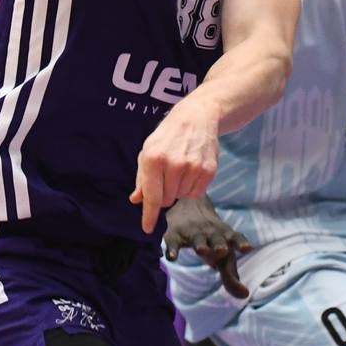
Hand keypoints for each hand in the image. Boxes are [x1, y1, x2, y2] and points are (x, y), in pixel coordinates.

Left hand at [129, 96, 219, 234]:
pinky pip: (196, 193)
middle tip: (166, 175)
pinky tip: (191, 170)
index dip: (149, 215)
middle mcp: (173, 164)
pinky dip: (192, 187)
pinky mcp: (208, 170)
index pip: (152, 196)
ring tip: (180, 168)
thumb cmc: (168, 135)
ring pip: (181, 197)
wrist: (198, 116)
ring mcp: (193, 168)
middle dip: (164, 194)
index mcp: (153, 158)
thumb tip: (137, 200)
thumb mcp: (148, 150)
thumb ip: (142, 178)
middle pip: (166, 200)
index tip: (147, 229)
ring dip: (178, 189)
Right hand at [164, 196, 251, 297]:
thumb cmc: (212, 239)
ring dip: (200, 244)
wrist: (189, 207)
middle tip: (222, 250)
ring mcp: (192, 233)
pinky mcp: (174, 236)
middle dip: (219, 243)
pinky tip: (172, 257)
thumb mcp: (223, 256)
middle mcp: (210, 233)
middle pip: (216, 238)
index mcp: (225, 236)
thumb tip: (245, 295)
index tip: (247, 248)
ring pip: (197, 238)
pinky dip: (173, 249)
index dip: (241, 242)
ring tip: (201, 251)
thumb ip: (231, 276)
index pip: (235, 238)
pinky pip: (173, 242)